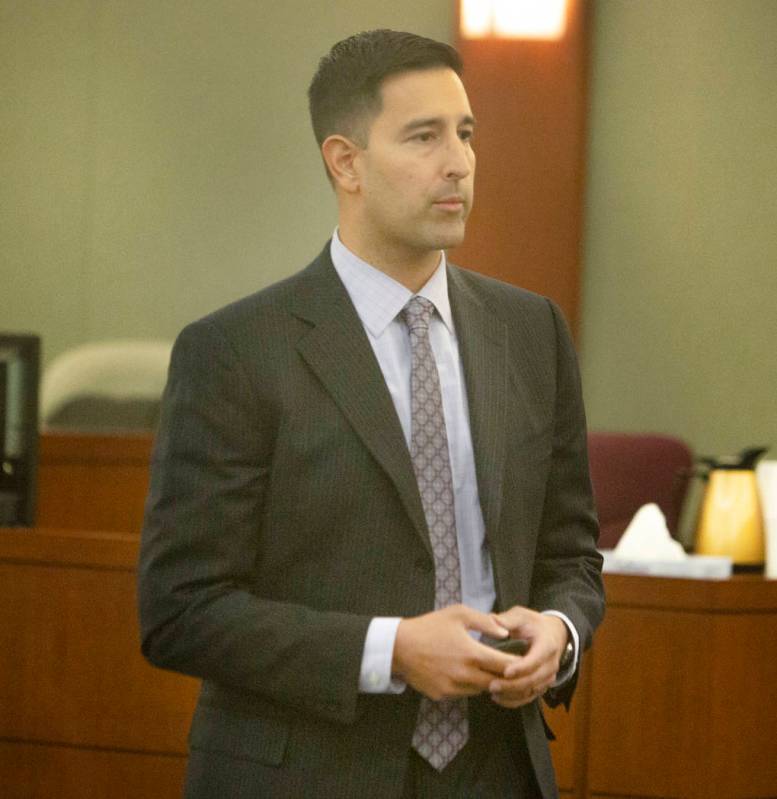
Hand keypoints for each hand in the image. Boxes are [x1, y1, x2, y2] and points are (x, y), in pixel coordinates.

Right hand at [392, 604, 519, 700]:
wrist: (400, 646)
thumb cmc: (430, 626)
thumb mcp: (458, 614)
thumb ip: (485, 622)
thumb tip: (505, 633)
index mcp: (472, 653)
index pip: (506, 666)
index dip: (517, 664)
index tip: (522, 659)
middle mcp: (465, 675)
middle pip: (498, 683)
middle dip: (506, 676)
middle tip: (509, 668)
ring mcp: (453, 688)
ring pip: (482, 690)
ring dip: (487, 681)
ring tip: (487, 669)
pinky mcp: (443, 695)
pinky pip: (464, 694)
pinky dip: (469, 686)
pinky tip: (464, 673)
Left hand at [487, 607, 568, 708]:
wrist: (553, 634)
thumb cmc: (533, 624)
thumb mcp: (522, 616)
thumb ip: (507, 619)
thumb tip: (491, 621)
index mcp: (547, 645)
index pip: (536, 660)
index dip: (521, 668)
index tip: (505, 672)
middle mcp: (550, 664)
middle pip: (533, 680)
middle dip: (512, 685)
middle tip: (491, 685)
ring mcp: (548, 677)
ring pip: (531, 691)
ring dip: (511, 695)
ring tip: (491, 691)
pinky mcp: (542, 686)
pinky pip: (530, 698)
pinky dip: (514, 701)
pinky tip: (498, 698)